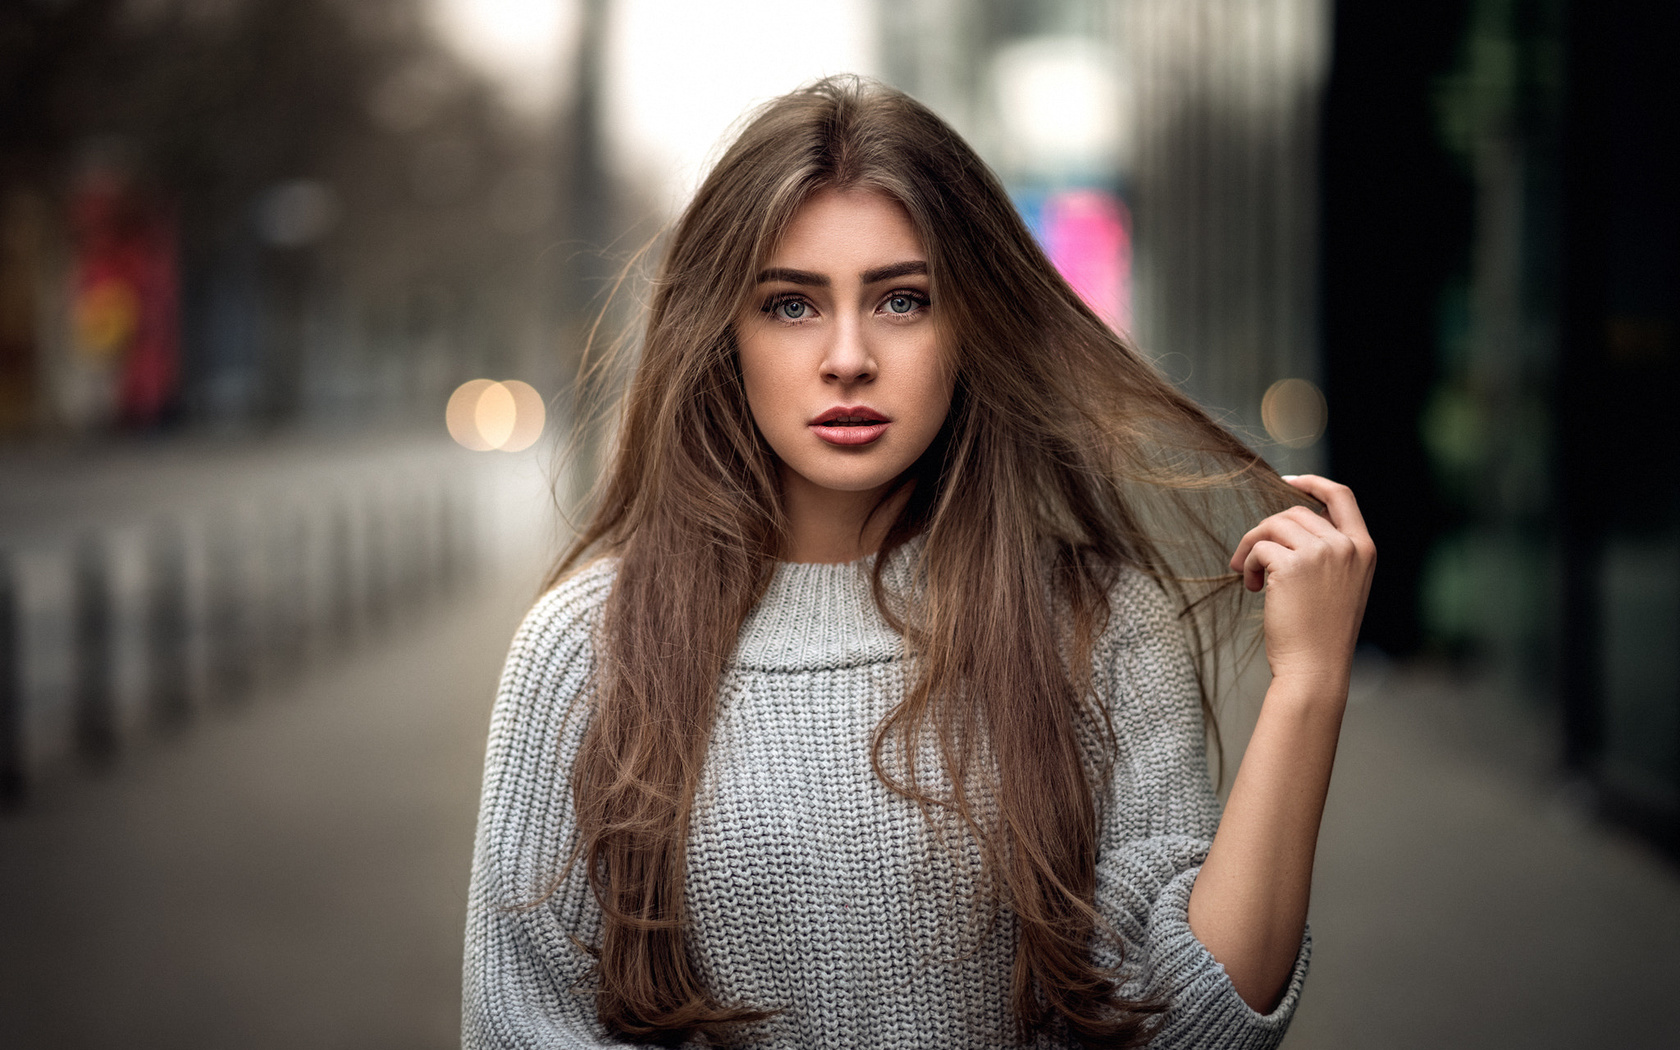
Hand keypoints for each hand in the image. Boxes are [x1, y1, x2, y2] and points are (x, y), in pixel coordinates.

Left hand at [1228, 475, 1375, 694]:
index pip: (1341, 496)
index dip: (1313, 482)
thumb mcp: (1340, 586)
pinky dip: (1248, 564)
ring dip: (1253, 547)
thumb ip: (1330, 552)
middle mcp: (1346, 546)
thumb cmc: (1321, 633)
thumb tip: (1292, 522)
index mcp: (1364, 549)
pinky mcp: (1292, 566)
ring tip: (1250, 576)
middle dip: (1267, 531)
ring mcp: (1321, 554)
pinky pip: (1259, 548)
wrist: (1315, 668)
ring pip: (1274, 525)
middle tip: (1250, 560)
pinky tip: (1253, 588)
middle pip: (1295, 512)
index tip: (1287, 481)